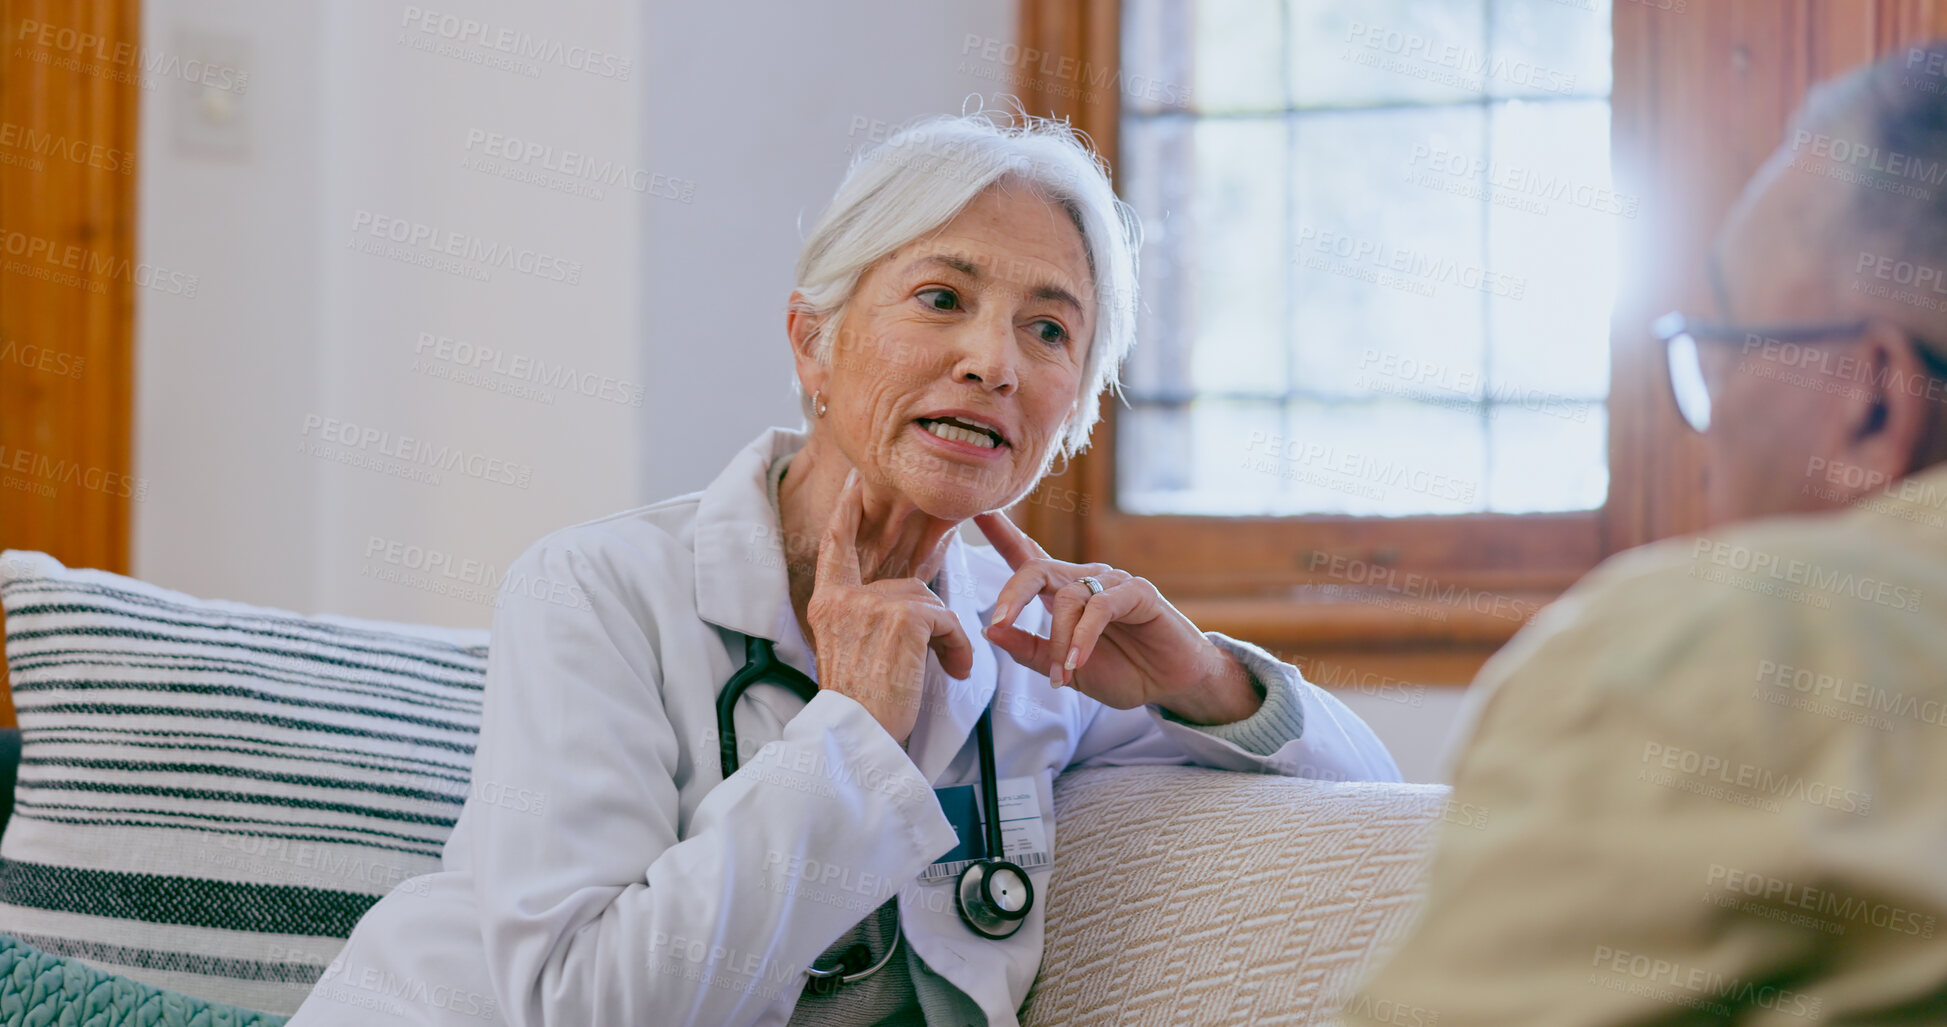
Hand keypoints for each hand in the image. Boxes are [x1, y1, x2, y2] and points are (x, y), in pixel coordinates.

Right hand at [808, 469, 974, 744]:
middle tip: (943, 655)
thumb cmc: (862, 705)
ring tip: (946, 668)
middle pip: (908, 585)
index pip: (836, 546)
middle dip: (933, 620)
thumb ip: (868, 617)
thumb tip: (912, 605)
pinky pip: (948, 620)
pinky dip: (959, 646)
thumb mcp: (851, 650)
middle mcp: (843, 598)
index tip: (854, 483)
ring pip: (931, 603)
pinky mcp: (902, 619)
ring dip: (948, 638)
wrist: (858, 736)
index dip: (846, 513)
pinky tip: (955, 670)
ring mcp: (871, 605)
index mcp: (827, 604)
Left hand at [973, 511, 1261, 723]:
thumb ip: (1029, 650)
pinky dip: (1084, 637)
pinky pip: (1100, 607)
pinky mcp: (1138, 592)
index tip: (976, 511)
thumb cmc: (1120, 671)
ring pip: (1068, 598)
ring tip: (1062, 674)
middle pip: (1036, 568)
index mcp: (1063, 593)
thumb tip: (990, 631)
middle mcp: (1084, 580)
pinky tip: (1078, 662)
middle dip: (1013, 593)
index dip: (1002, 534)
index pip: (1027, 558)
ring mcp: (1112, 582)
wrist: (1171, 683)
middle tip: (999, 621)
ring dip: (1060, 641)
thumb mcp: (1062, 668)